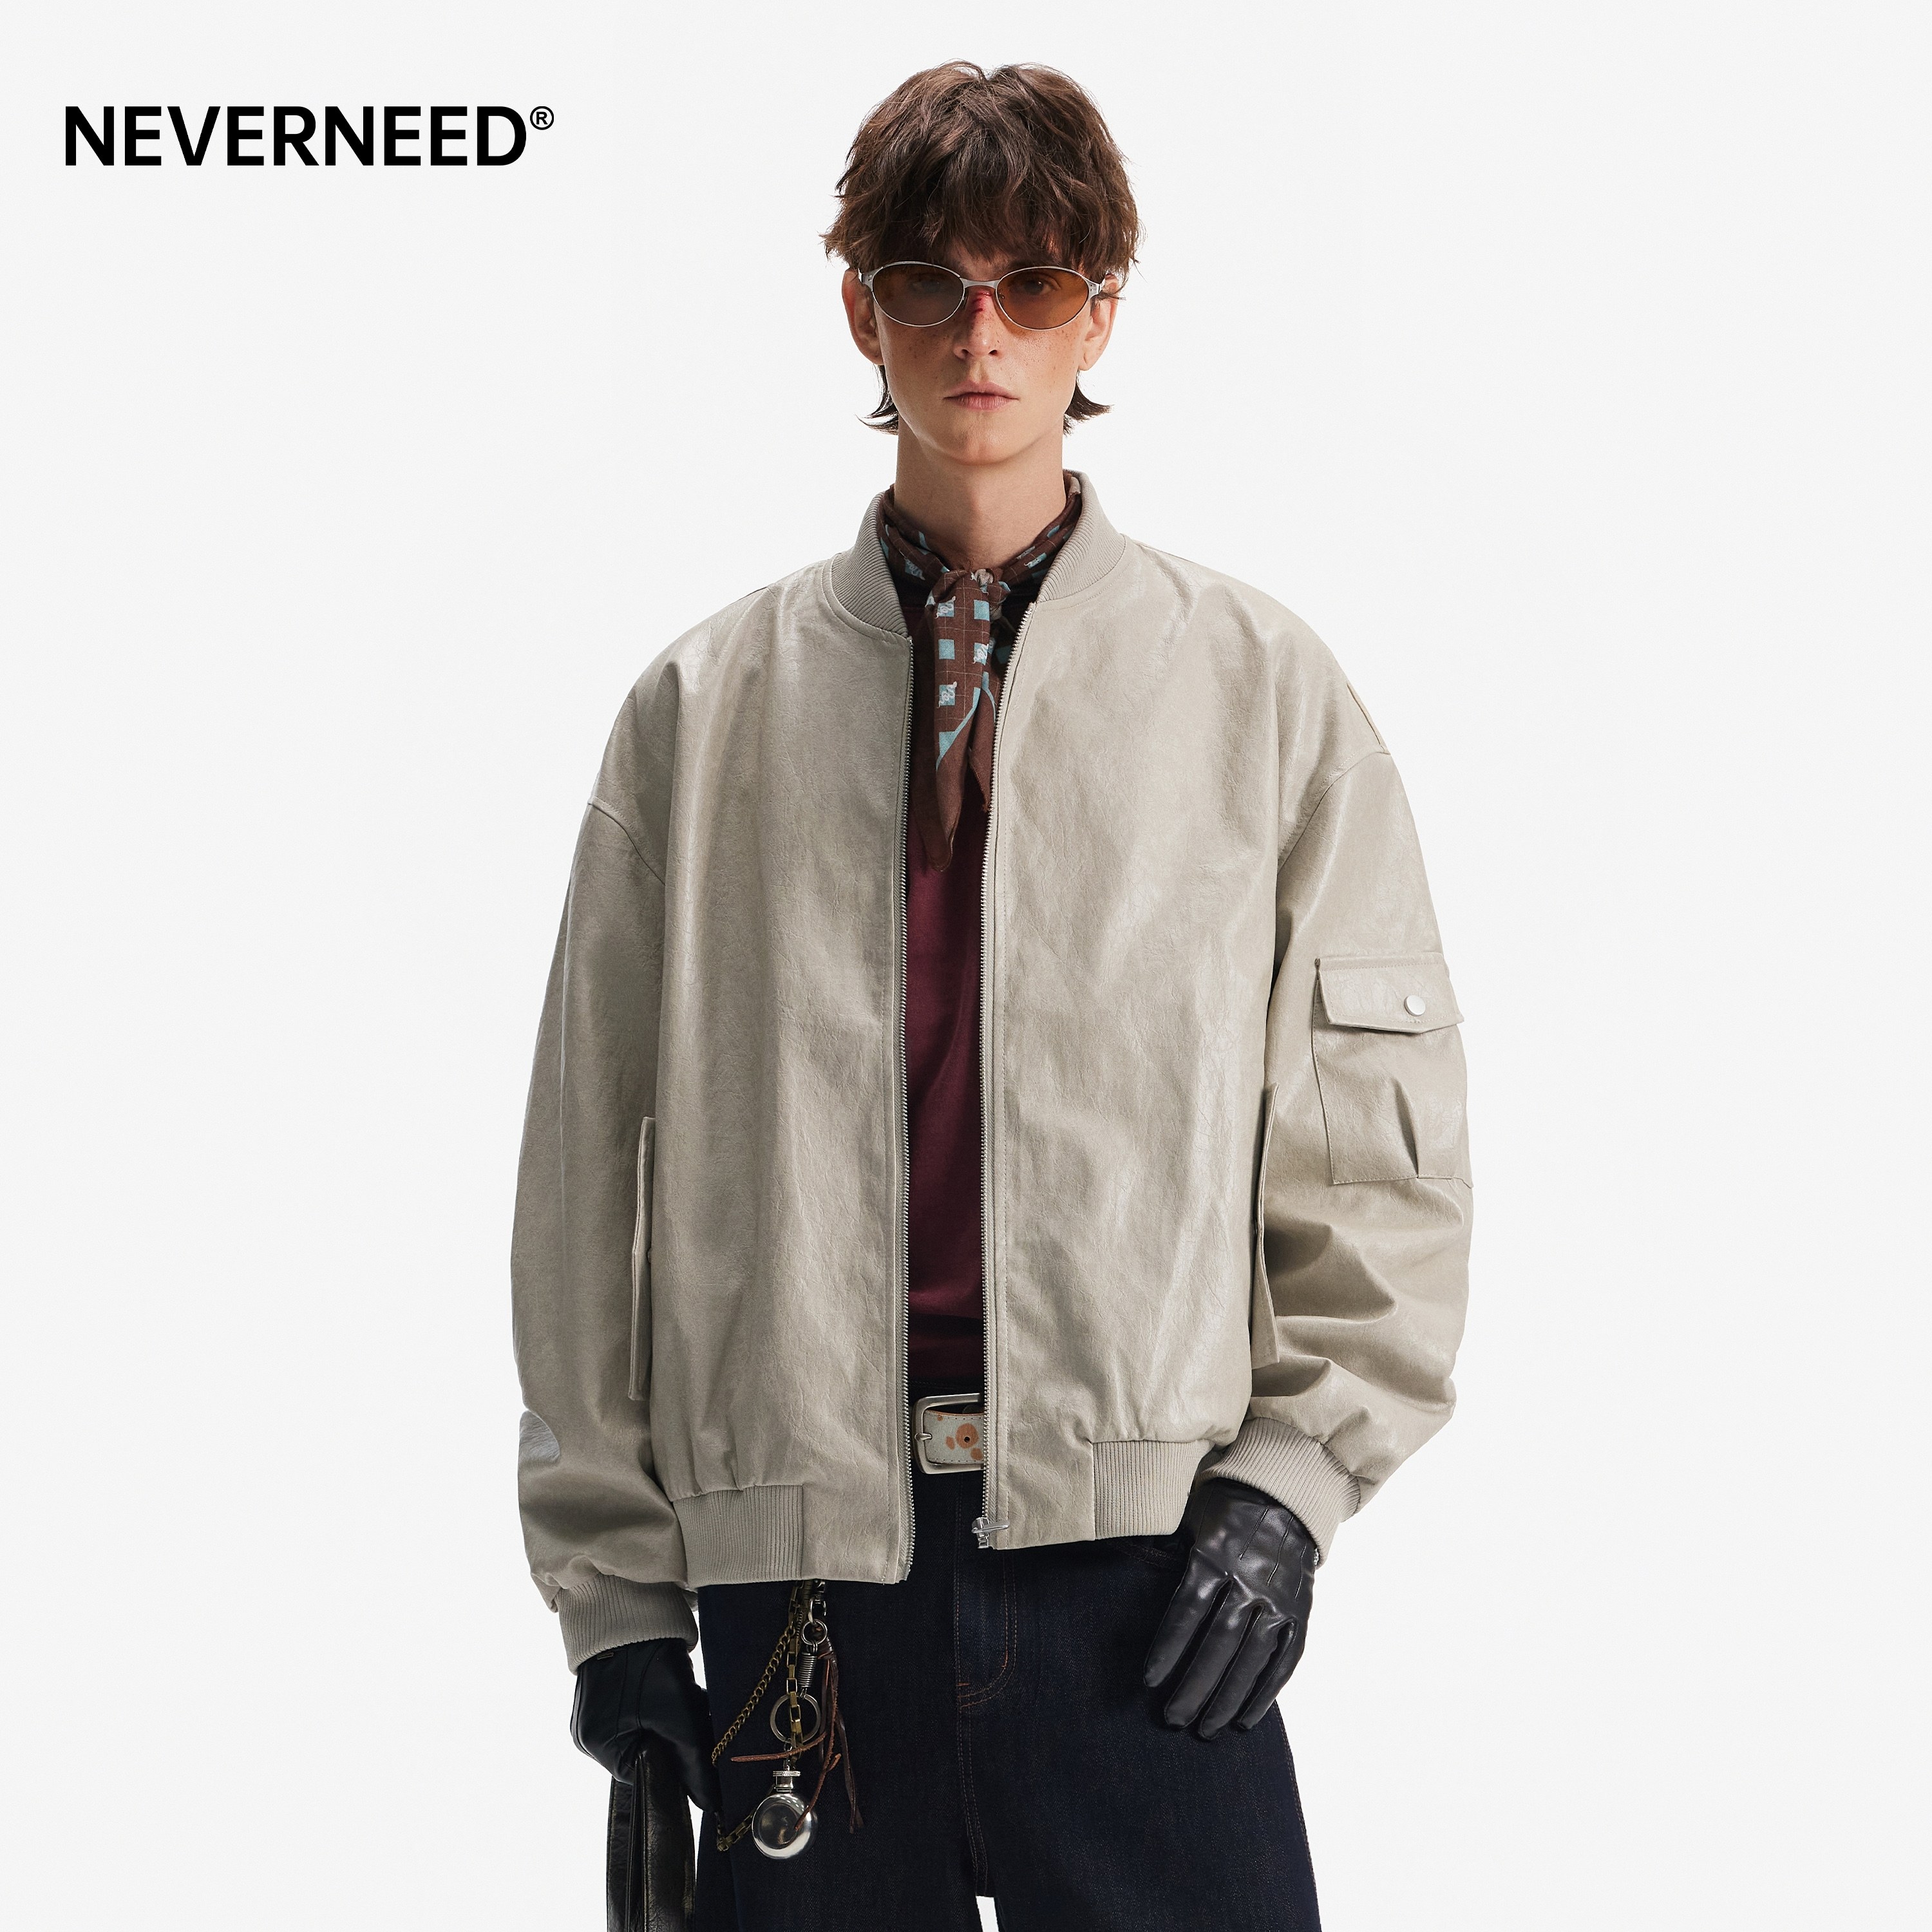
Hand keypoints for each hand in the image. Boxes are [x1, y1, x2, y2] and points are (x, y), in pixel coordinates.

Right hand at [571, 1636, 722, 1813]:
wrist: (630, 1606)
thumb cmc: (648, 1660)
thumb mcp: (677, 1714)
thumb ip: (693, 1763)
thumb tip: (711, 1805)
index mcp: (596, 1745)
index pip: (643, 1774)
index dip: (675, 1760)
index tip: (695, 1734)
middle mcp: (588, 1734)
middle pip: (645, 1752)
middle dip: (674, 1735)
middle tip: (692, 1706)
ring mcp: (593, 1713)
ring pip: (646, 1731)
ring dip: (670, 1717)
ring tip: (683, 1690)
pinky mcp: (603, 1694)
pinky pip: (638, 1713)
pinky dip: (659, 1704)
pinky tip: (671, 1681)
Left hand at [1139, 1478, 1318, 1738]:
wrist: (1285, 1494)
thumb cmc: (1223, 1509)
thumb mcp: (1190, 1518)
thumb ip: (1167, 1551)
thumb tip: (1128, 1575)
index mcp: (1216, 1554)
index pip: (1188, 1610)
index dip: (1168, 1648)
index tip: (1148, 1682)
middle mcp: (1250, 1579)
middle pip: (1219, 1643)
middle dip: (1195, 1686)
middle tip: (1173, 1719)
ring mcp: (1278, 1599)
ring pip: (1252, 1658)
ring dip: (1228, 1698)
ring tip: (1206, 1729)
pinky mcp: (1300, 1612)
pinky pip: (1284, 1660)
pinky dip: (1266, 1693)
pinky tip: (1246, 1719)